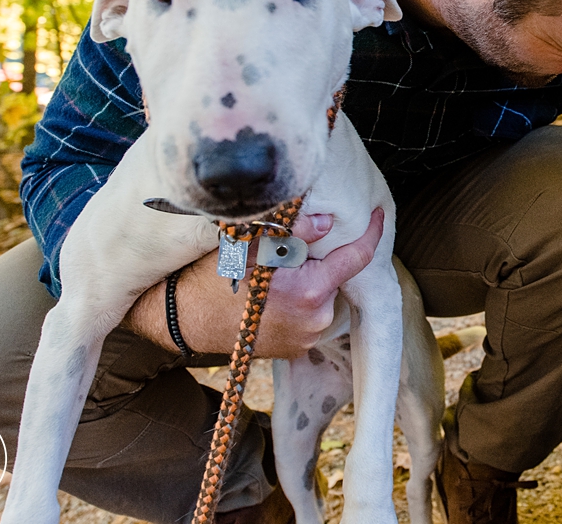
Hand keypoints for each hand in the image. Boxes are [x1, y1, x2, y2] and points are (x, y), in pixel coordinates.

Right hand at [125, 208, 383, 358]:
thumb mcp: (248, 244)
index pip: (355, 259)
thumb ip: (293, 231)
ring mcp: (307, 338)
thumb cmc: (209, 277)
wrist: (182, 321)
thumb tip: (328, 222)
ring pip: (324, 293)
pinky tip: (276, 291)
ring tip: (278, 269)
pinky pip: (311, 313)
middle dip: (324, 257)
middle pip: (336, 275)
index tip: (379, 214)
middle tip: (295, 245)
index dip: (371, 233)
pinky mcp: (297, 348)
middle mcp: (315, 320)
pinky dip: (301, 297)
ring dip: (311, 278)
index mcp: (308, 292)